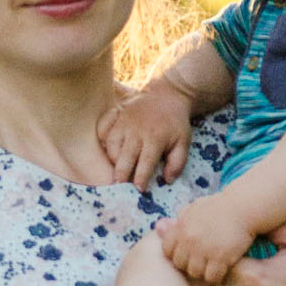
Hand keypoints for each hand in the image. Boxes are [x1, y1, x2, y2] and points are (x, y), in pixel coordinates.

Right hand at [97, 77, 193, 191]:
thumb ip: (177, 163)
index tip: (139, 190)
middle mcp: (137, 131)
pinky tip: (106, 147)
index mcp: (155, 139)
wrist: (167, 95)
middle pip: (124, 157)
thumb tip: (167, 180)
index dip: (141, 179)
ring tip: (116, 167)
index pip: (145, 163)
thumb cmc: (175, 123)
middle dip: (121, 174)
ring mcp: (124, 121)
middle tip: (119, 186)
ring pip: (111, 144)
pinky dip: (102, 138)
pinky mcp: (117, 114)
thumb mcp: (183, 142)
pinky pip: (103, 127)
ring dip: (112, 158)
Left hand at [157, 191, 256, 285]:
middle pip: (180, 264)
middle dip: (189, 263)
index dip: (176, 253)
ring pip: (194, 273)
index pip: (167, 250)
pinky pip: (211, 277)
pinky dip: (216, 275)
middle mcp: (189, 239)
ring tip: (211, 264)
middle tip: (201, 260)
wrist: (243, 207)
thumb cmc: (220, 206)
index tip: (187, 252)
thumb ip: (179, 218)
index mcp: (181, 227)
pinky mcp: (220, 258)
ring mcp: (204, 249)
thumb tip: (160, 227)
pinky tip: (222, 268)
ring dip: (203, 271)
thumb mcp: (195, 207)